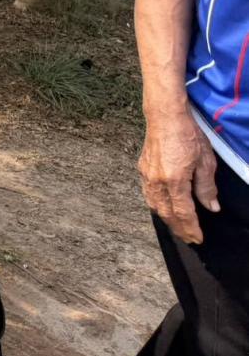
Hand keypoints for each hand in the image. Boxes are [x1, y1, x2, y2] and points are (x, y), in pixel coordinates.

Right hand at [139, 111, 219, 243]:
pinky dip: (157, 206)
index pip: (183, 212)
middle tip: (189, 238)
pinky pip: (149, 195)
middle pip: (167, 213)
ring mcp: (147, 176)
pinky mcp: (143, 170)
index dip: (191, 228)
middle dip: (179, 228)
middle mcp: (157, 181)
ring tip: (178, 227)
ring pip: (155, 206)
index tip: (198, 238)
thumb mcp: (205, 161)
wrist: (165, 116)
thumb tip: (212, 207)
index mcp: (175, 180)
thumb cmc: (187, 135)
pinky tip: (163, 208)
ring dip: (167, 219)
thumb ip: (207, 187)